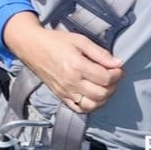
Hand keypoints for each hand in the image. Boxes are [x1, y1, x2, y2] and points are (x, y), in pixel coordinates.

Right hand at [3, 12, 122, 113]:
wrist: (32, 47)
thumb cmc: (55, 41)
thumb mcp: (79, 40)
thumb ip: (100, 53)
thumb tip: (118, 63)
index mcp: (76, 66)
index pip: (105, 78)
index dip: (117, 73)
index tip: (118, 68)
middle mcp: (71, 82)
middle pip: (102, 94)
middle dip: (113, 85)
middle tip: (112, 76)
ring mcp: (65, 91)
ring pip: (93, 105)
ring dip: (104, 98)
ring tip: (104, 86)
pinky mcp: (61, 96)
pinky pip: (80, 109)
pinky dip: (90, 106)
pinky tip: (93, 95)